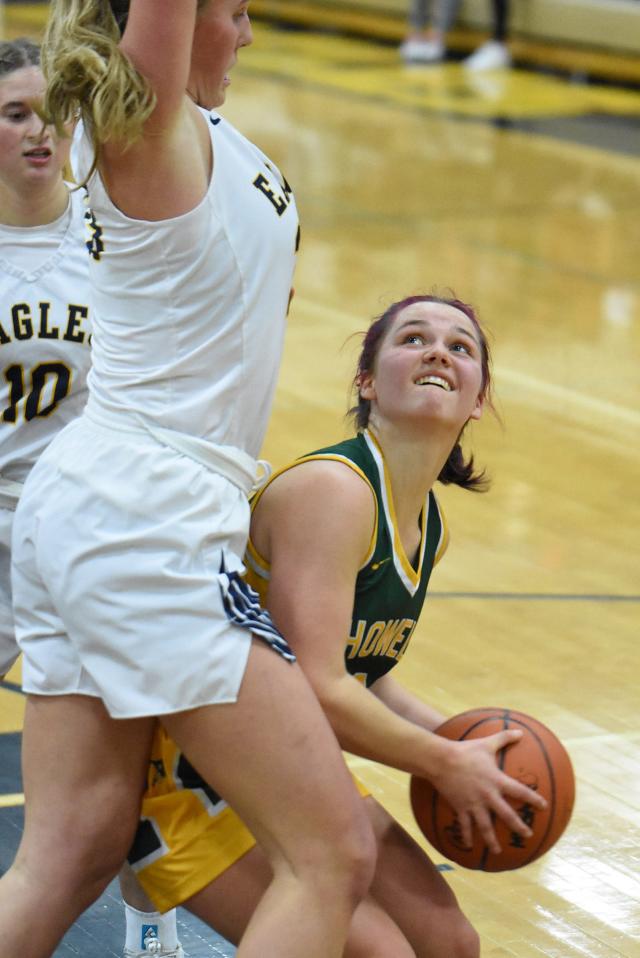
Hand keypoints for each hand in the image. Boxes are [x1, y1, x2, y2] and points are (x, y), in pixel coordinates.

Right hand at [431, 730, 547, 853]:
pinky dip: (467, 836)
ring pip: (486, 826)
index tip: (543, 806)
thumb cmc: (466, 750)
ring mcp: (474, 804)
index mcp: (497, 781)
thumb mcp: (487, 743)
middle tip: (528, 835)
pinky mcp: (461, 807)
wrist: (442, 760)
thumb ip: (505, 738)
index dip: (533, 799)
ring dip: (492, 840)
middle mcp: (488, 796)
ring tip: (498, 851)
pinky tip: (469, 846)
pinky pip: (465, 825)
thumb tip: (521, 732)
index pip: (520, 792)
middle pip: (507, 815)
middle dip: (518, 826)